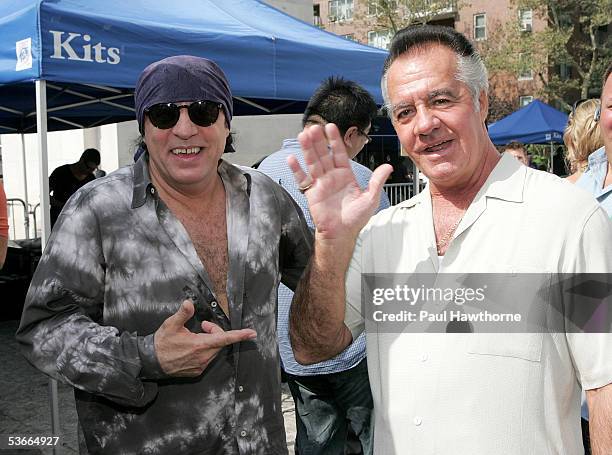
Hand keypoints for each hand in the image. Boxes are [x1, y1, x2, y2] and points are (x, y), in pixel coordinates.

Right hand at [154, 300, 255, 376]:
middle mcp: (203, 357)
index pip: (224, 338)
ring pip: (214, 350)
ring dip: (210, 341)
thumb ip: (183, 313)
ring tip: (196, 336)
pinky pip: (207, 358)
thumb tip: (189, 303)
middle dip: (216, 332)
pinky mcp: (197, 371)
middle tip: (204, 325)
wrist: (151, 361)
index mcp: (200, 344)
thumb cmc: (162, 342)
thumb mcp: (171, 324)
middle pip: (220, 342)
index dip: (239, 335)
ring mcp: (200, 365)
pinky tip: (192, 348)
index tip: (251, 333)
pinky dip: (205, 350)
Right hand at [287, 124, 391, 240]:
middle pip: (323, 154)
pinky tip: (292, 159)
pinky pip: (302, 179)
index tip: (331, 127)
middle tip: (314, 127)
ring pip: (313, 162)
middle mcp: (332, 177)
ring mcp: (320, 184)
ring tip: (303, 136)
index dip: (335, 140)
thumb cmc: (355, 219)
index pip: (339, 153)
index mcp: (345, 175)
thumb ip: (377, 181)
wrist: (341, 234)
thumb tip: (388, 167)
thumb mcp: (370, 198)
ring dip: (307, 149)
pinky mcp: (311, 193)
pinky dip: (296, 169)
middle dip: (318, 141)